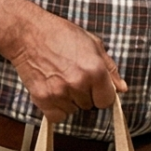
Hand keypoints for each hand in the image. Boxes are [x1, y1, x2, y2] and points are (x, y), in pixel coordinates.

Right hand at [6, 11, 125, 121]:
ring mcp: (59, 93)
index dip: (102, 94)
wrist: (28, 33)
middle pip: (89, 106)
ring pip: (73, 111)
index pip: (107, 101)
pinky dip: (55, 108)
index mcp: (95, 70)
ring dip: (69, 100)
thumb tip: (121, 89)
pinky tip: (53, 91)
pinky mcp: (42, 98)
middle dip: (84, 94)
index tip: (95, 87)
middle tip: (73, 75)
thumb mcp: (93, 44)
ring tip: (61, 79)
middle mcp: (78, 83)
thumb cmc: (60, 34)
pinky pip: (56, 116)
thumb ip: (110, 69)